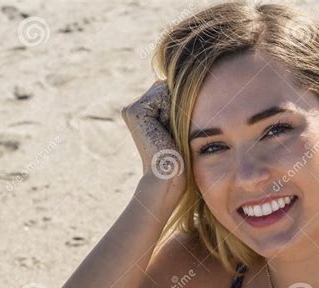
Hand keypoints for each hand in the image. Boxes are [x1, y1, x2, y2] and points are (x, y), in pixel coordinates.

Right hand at [121, 80, 185, 198]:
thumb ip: (177, 105)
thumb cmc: (179, 158)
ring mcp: (132, 109)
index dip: (180, 108)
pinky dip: (171, 110)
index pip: (169, 92)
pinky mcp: (135, 110)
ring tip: (169, 134)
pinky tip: (165, 131)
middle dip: (176, 107)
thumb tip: (186, 82)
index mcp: (143, 113)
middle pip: (167, 88)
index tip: (175, 134)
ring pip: (165, 89)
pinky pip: (163, 94)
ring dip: (175, 109)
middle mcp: (134, 109)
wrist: (168, 176)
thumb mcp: (179, 126)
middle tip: (172, 135)